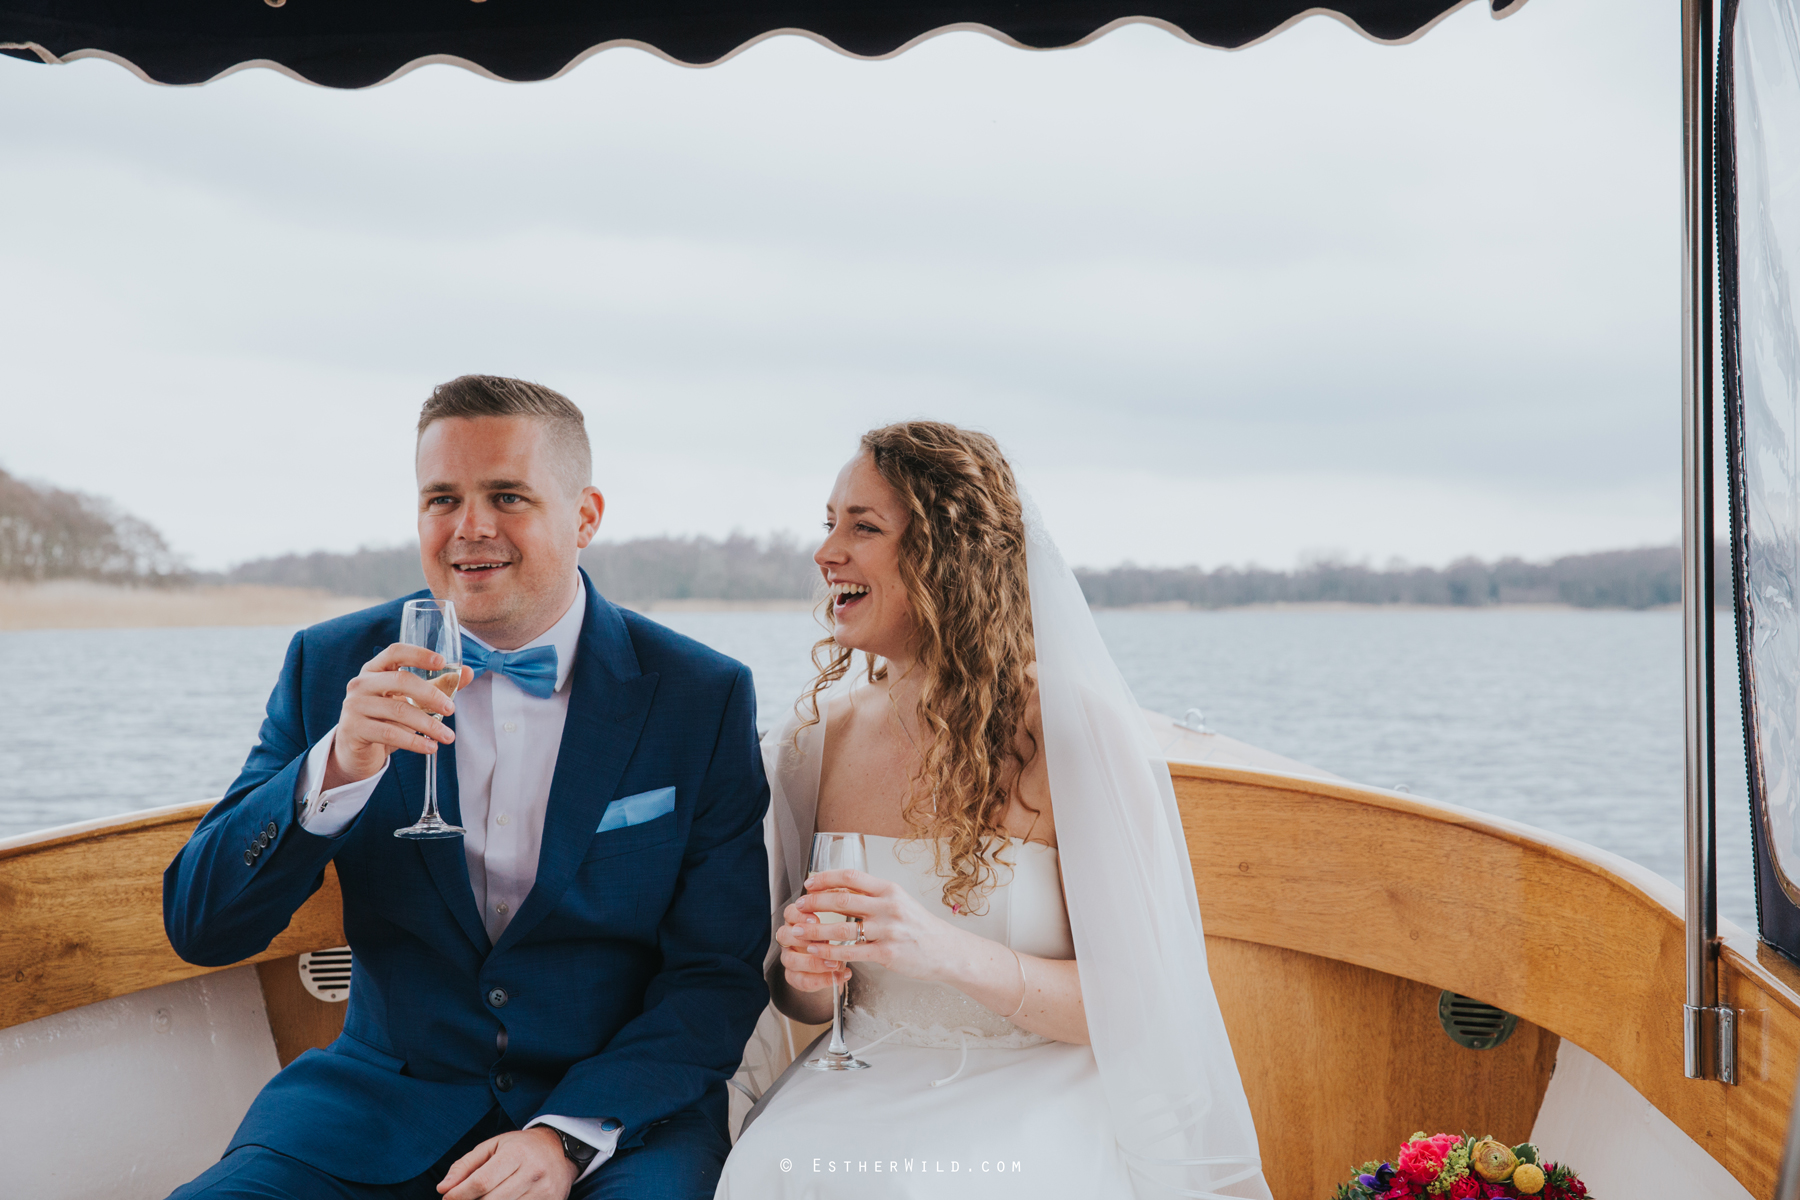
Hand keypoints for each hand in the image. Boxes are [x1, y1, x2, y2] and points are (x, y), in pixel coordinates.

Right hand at [324, 644, 473, 789]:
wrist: (357, 751)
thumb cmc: (387, 719)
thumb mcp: (411, 700)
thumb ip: (437, 685)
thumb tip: (468, 672)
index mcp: (375, 669)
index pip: (395, 652)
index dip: (418, 654)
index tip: (442, 662)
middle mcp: (361, 683)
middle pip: (400, 680)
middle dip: (430, 694)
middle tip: (451, 709)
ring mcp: (354, 706)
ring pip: (398, 710)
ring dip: (428, 724)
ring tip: (448, 736)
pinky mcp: (353, 729)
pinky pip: (389, 733)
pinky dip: (414, 742)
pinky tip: (430, 747)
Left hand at [438, 1127, 576, 1199]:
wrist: (561, 1150)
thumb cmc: (521, 1147)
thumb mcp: (493, 1146)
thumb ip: (466, 1165)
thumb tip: (444, 1188)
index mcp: (517, 1153)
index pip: (482, 1181)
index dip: (460, 1194)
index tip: (448, 1198)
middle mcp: (533, 1172)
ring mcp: (544, 1192)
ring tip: (482, 1198)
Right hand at [775, 896, 853, 993]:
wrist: (832, 962)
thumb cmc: (836, 934)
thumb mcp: (839, 919)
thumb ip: (838, 908)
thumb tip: (848, 895)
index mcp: (798, 920)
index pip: (790, 913)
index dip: (800, 915)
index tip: (816, 918)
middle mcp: (790, 938)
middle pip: (783, 935)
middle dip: (801, 938)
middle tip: (822, 941)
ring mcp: (790, 958)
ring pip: (790, 960)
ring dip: (813, 962)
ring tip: (836, 963)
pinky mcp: (794, 976)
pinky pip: (801, 980)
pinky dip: (822, 981)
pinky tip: (842, 976)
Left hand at [792, 868, 964, 984]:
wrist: (947, 950)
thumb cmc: (921, 927)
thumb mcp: (900, 902)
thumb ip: (873, 896)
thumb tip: (841, 890)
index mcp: (890, 890)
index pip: (852, 877)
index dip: (826, 878)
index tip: (809, 883)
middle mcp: (888, 906)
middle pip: (842, 899)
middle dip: (814, 903)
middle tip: (798, 906)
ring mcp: (888, 930)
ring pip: (841, 928)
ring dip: (815, 930)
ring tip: (798, 932)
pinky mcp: (887, 953)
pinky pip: (851, 952)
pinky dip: (829, 952)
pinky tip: (816, 951)